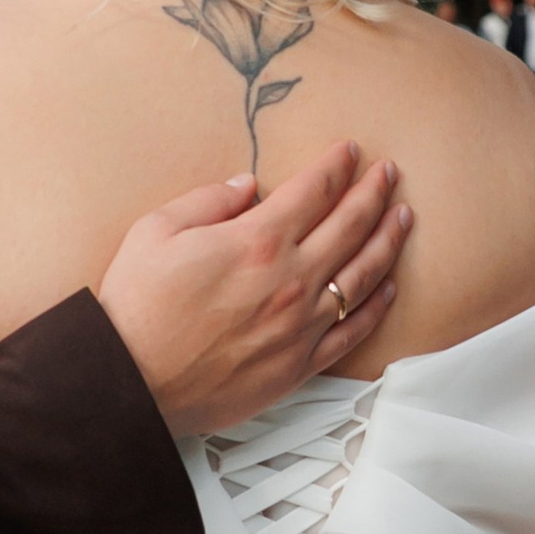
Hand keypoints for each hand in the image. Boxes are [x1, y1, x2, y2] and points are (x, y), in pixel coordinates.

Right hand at [94, 141, 409, 438]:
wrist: (133, 382)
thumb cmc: (137, 308)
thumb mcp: (155, 232)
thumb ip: (207, 201)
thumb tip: (246, 186)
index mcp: (257, 241)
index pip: (314, 191)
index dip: (337, 165)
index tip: (351, 151)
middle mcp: (291, 280)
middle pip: (351, 225)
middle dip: (373, 192)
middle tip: (389, 173)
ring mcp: (302, 325)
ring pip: (364, 275)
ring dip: (389, 241)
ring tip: (402, 217)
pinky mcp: (301, 364)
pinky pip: (354, 331)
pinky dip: (378, 305)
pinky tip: (388, 286)